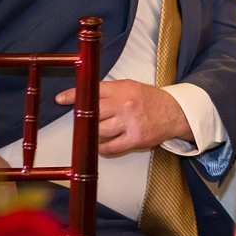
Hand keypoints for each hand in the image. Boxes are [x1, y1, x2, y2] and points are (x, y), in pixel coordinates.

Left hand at [54, 79, 191, 155]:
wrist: (175, 113)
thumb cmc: (150, 100)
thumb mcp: (131, 87)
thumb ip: (110, 91)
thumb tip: (86, 96)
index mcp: (122, 89)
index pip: (92, 91)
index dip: (74, 95)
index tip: (60, 99)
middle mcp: (124, 104)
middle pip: (93, 112)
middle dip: (85, 118)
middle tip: (84, 121)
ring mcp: (129, 122)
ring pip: (99, 130)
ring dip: (95, 133)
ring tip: (97, 132)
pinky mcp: (135, 138)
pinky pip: (111, 147)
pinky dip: (103, 148)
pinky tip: (102, 146)